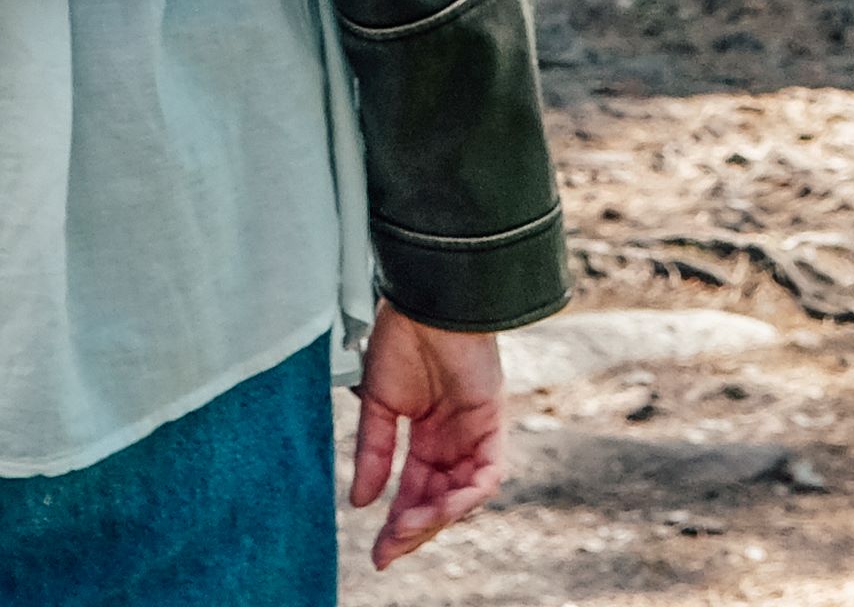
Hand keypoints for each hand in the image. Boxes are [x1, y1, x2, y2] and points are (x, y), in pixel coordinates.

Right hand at [342, 299, 506, 568]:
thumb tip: (360, 501)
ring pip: (463, 495)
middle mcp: (454, 442)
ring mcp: (475, 434)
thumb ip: (373, 453)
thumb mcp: (379, 405)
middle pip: (438, 501)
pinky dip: (465, 496)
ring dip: (435, 518)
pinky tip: (438, 508)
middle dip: (413, 530)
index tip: (377, 552)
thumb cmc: (401, 339)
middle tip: (387, 551)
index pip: (414, 492)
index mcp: (427, 436)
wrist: (425, 302)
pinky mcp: (493, 423)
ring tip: (405, 529)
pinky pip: (487, 474)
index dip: (397, 523)